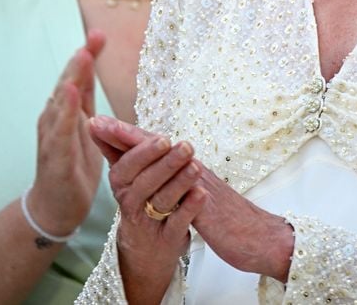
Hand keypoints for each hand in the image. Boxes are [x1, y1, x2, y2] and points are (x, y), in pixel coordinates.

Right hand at [27, 29, 105, 237]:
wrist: (58, 207)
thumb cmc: (73, 163)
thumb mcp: (85, 125)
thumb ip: (86, 96)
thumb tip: (90, 62)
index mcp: (66, 111)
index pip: (77, 77)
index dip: (87, 55)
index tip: (99, 33)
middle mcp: (55, 119)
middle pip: (67, 83)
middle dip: (80, 60)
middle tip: (93, 39)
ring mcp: (52, 137)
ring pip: (61, 102)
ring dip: (72, 79)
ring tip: (83, 57)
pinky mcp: (55, 157)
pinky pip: (60, 132)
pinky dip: (65, 113)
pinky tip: (70, 96)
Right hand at [89, 117, 206, 299]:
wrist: (145, 249)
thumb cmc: (138, 199)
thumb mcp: (125, 174)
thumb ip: (113, 146)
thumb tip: (94, 120)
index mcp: (121, 184)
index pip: (128, 166)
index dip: (144, 153)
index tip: (163, 138)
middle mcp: (132, 204)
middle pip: (146, 183)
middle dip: (166, 164)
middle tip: (186, 147)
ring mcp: (149, 223)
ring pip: (162, 202)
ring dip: (180, 182)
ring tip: (196, 166)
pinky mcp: (167, 240)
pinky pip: (178, 223)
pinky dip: (190, 208)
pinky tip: (201, 193)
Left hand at [91, 118, 293, 284]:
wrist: (259, 235)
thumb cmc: (226, 219)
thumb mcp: (194, 198)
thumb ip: (175, 184)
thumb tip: (157, 173)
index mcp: (184, 170)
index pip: (151, 149)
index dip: (124, 137)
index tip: (97, 124)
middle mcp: (191, 170)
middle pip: (155, 146)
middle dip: (124, 133)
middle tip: (97, 120)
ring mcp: (199, 184)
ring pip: (166, 158)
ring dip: (138, 145)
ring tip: (113, 134)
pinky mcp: (206, 205)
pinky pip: (185, 189)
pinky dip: (166, 176)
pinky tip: (152, 170)